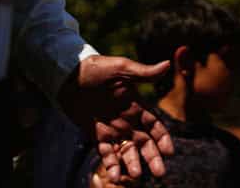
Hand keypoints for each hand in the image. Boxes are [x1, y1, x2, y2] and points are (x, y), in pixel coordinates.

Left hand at [55, 55, 174, 180]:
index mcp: (137, 106)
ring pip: (127, 151)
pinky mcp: (97, 135)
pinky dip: (111, 164)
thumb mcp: (122, 68)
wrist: (70, 76)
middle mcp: (127, 121)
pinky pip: (106, 153)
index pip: (155, 126)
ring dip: (132, 164)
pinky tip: (114, 176)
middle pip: (144, 143)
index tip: (169, 152)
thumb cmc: (98, 68)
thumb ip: (144, 73)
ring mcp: (112, 130)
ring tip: (135, 176)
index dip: (163, 138)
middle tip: (160, 173)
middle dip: (153, 158)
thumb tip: (168, 63)